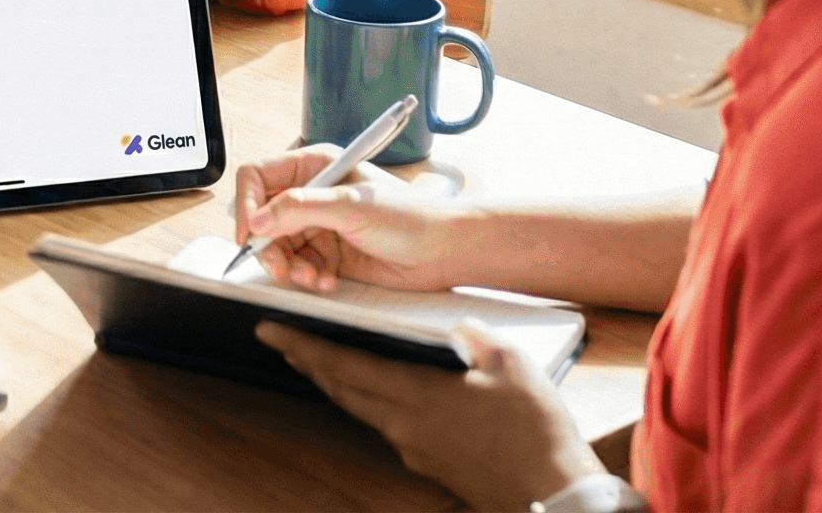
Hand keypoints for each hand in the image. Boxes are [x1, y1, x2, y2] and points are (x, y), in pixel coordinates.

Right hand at [233, 143, 472, 291]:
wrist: (445, 251)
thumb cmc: (412, 216)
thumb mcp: (350, 206)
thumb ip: (299, 209)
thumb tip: (256, 220)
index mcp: (314, 166)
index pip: (258, 177)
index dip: (247, 204)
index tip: (250, 233)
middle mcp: (312, 194)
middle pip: (262, 218)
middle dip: (268, 246)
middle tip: (279, 267)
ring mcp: (320, 225)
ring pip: (277, 247)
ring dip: (288, 266)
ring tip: (310, 277)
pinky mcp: (328, 254)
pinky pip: (298, 266)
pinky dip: (306, 277)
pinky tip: (327, 280)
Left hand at [258, 319, 605, 511]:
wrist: (554, 495)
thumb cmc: (537, 432)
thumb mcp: (513, 366)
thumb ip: (477, 339)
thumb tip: (458, 327)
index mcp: (417, 394)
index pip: (343, 365)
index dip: (302, 344)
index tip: (267, 329)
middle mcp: (404, 425)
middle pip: (341, 390)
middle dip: (306, 362)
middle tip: (281, 341)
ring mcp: (414, 449)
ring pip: (360, 410)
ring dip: (336, 384)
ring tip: (320, 361)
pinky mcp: (430, 465)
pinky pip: (387, 427)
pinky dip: (370, 403)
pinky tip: (380, 394)